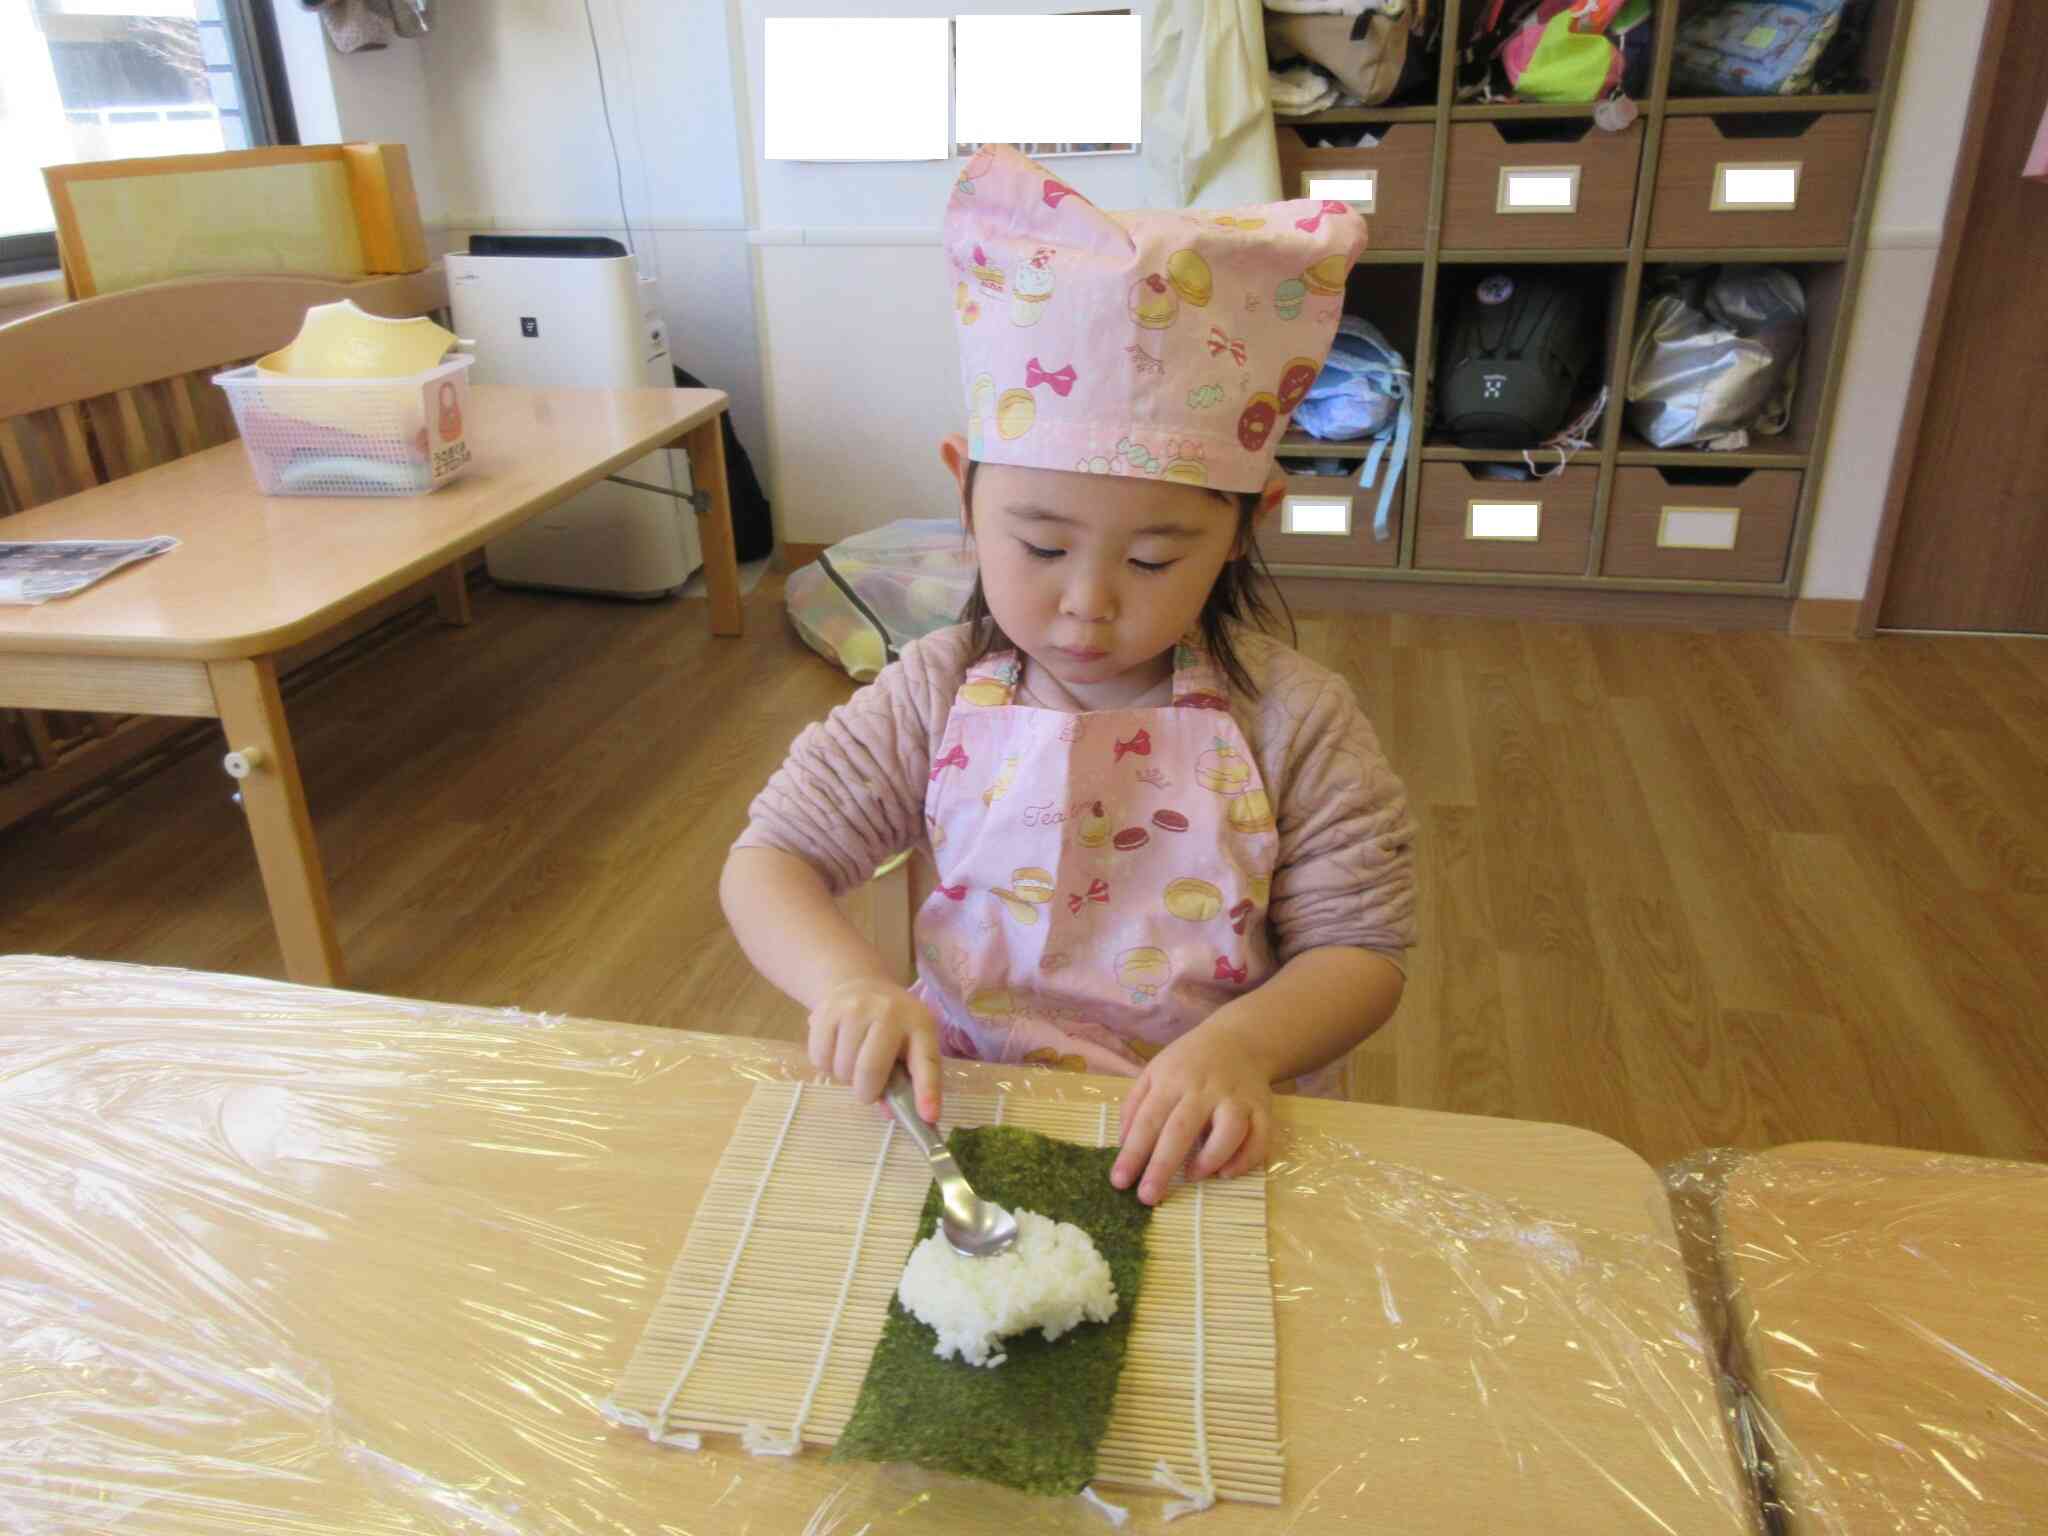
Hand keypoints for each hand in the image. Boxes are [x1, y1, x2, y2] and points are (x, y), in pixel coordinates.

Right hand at [807, 978, 941, 1120]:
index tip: (929, 1117)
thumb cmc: (890, 1026)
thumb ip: (905, 1081)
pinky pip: (820, 1059)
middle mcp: (888, 1011)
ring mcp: (854, 1008)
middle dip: (867, 1092)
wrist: (859, 983)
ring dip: (846, 1078)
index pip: (926, 1061)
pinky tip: (836, 1051)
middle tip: (867, 1091)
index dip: (927, 1091)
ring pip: (842, 1068)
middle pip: (871, 1069)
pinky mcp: (825, 1010)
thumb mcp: (908, 1045)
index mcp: (919, 1023)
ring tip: (853, 1062)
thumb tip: (889, 1112)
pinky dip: (826, 1066)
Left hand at [1112, 1029, 1271, 1204]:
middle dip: (1162, 1166)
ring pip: (1229, 1131)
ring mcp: (1236, 1099)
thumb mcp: (1154, 1071)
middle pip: (1182, 1129)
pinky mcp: (1263, 1109)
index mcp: (1172, 1080)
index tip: (1119, 1182)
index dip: (1133, 1153)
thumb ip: (1135, 1105)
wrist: (1239, 1040)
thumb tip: (1123, 1146)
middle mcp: (1204, 1089)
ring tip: (1192, 1177)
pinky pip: (1259, 1139)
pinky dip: (1245, 1160)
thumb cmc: (1188, 1062)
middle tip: (1148, 1197)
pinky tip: (1226, 1173)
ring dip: (1210, 1159)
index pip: (1148, 1120)